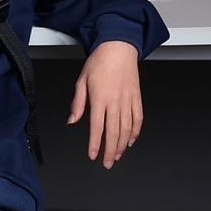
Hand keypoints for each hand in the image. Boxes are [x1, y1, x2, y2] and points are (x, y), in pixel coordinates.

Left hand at [66, 40, 141, 168]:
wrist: (118, 46)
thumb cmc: (99, 61)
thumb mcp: (82, 80)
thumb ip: (78, 103)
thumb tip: (72, 120)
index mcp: (99, 98)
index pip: (97, 127)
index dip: (95, 144)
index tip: (93, 155)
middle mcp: (115, 101)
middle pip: (113, 132)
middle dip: (110, 151)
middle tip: (107, 163)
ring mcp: (128, 99)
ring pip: (127, 128)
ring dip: (122, 144)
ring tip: (117, 155)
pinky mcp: (137, 96)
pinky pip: (138, 117)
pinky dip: (135, 131)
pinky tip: (130, 140)